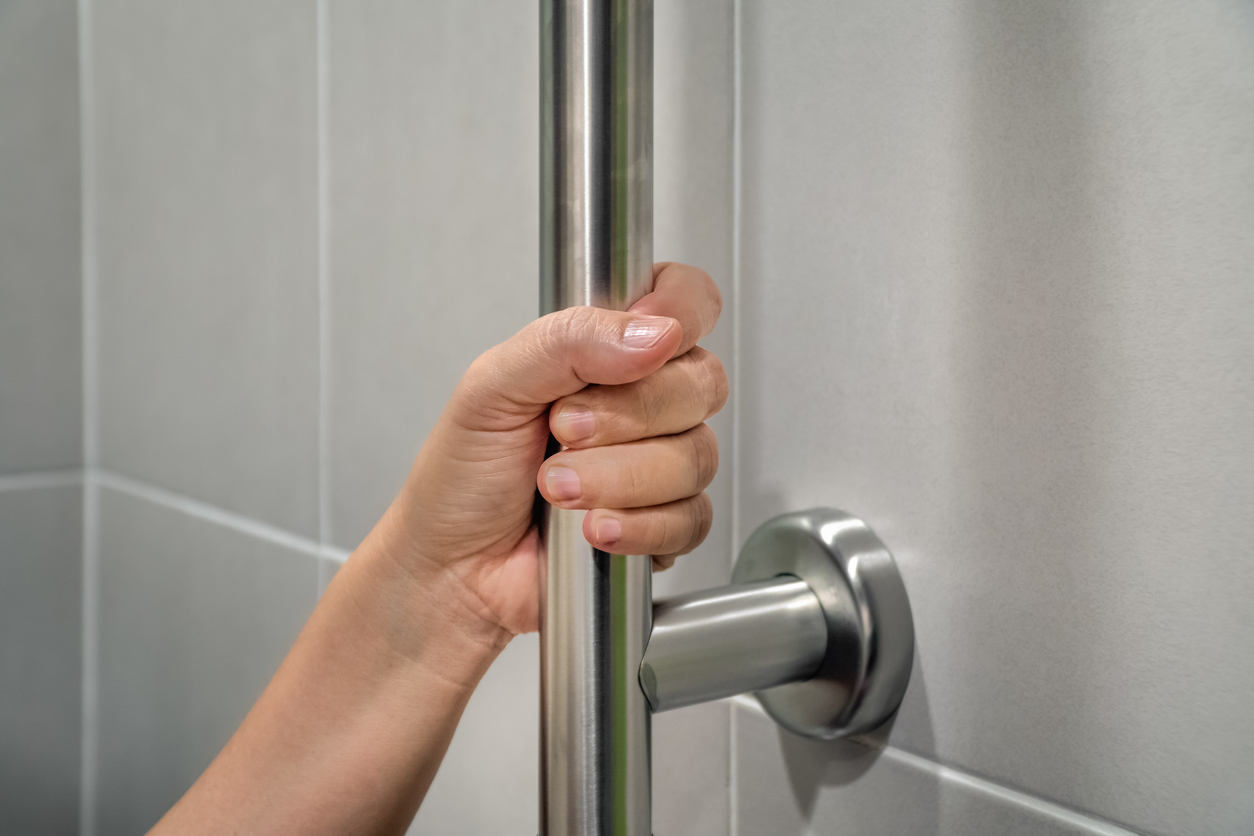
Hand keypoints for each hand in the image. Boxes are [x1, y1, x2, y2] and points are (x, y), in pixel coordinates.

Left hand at [360, 262, 725, 638]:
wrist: (450, 572)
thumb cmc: (461, 478)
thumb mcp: (492, 386)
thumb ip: (567, 341)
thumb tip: (654, 332)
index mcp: (604, 349)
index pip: (685, 301)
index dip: (681, 314)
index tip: (644, 344)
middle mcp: (641, 401)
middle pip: (702, 382)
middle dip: (628, 414)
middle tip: (562, 430)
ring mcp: (657, 465)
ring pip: (696, 455)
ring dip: (619, 477)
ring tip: (556, 488)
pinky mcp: (663, 526)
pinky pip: (692, 518)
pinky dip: (639, 525)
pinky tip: (592, 528)